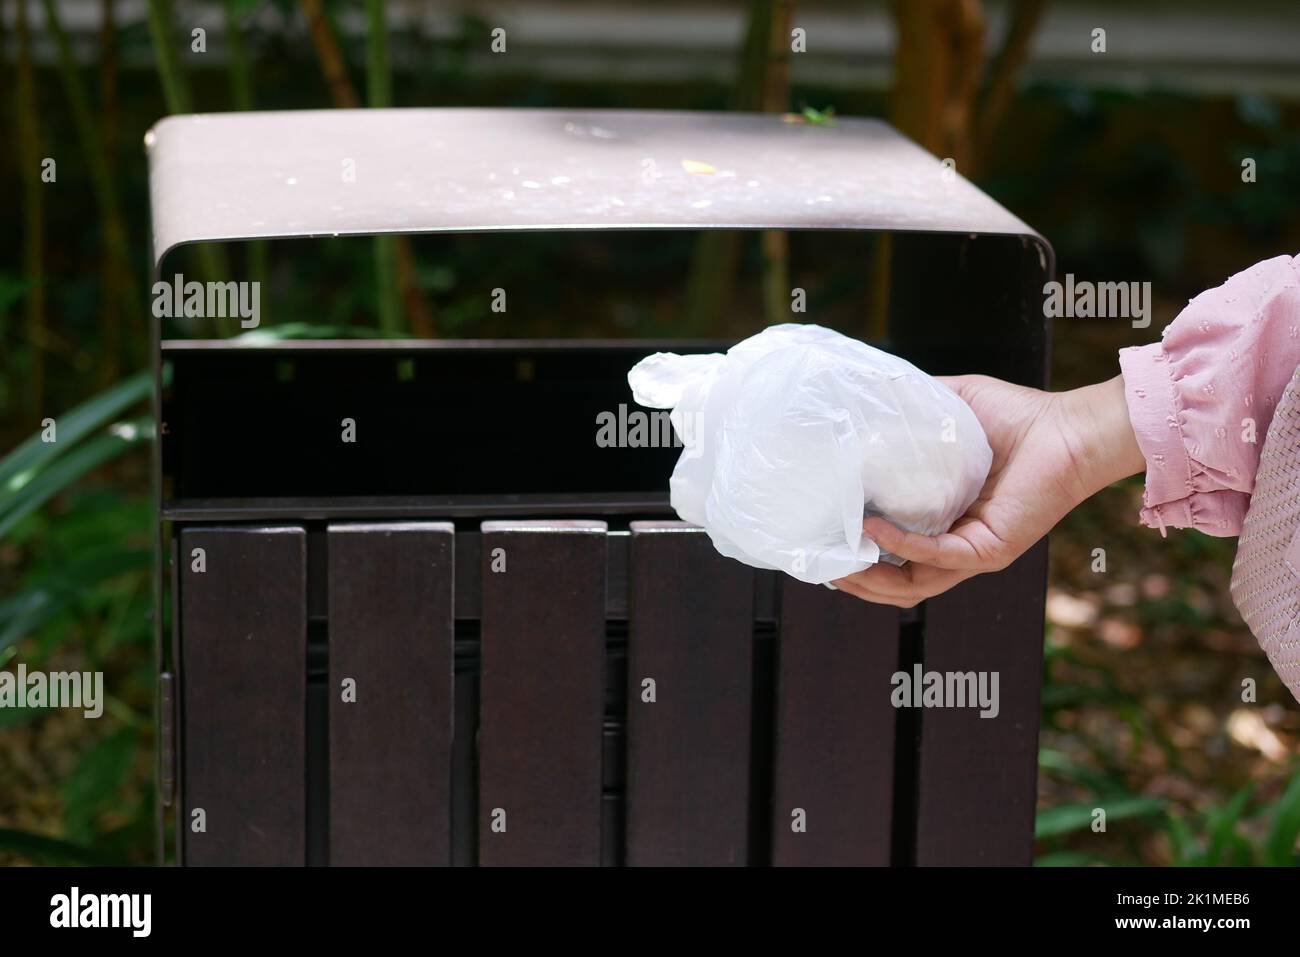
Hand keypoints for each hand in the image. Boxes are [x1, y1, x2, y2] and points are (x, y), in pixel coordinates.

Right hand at [832, 373, 1144, 606]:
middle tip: (819, 561)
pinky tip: (873, 529)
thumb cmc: (1017, 417)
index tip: (821, 538)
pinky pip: (935, 558)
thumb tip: (862, 392)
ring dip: (869, 579)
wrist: (1068, 427)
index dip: (855, 554)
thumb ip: (907, 406)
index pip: (892, 555)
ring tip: (837, 558)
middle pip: (895, 583)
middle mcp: (956, 546)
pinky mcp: (989, 550)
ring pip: (910, 585)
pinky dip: (900, 547)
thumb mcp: (948, 407)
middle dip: (853, 579)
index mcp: (944, 522)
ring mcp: (972, 554)